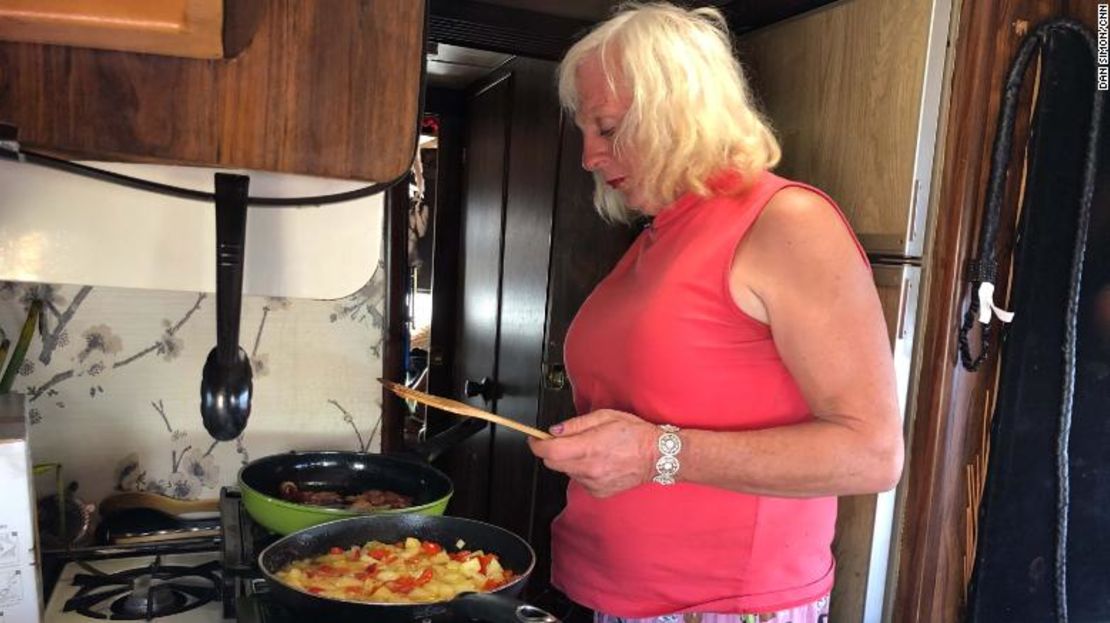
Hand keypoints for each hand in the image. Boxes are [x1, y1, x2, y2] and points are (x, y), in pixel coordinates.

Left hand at [527, 409, 658, 497]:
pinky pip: (579, 480)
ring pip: (566, 471)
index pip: (549, 450)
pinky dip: (581, 470)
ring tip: (588, 449)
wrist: (656, 456)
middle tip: (561, 440)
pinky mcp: (598, 492)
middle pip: (552, 463)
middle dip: (551, 451)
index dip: (537, 443)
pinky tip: (597, 462)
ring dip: (568, 460)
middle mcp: (589, 469)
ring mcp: (593, 483)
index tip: (535, 438)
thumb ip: (576, 424)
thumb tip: (555, 430)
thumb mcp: (605, 416)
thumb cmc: (634, 434)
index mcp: (589, 447)